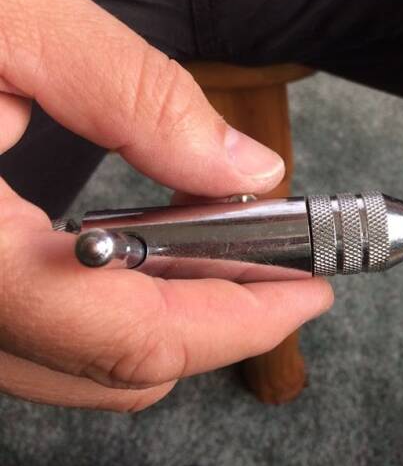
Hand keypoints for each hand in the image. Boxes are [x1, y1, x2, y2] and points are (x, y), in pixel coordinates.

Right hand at [0, 0, 332, 409]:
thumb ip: (133, 96)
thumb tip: (241, 169)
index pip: (135, 336)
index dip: (242, 323)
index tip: (310, 289)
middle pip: (112, 369)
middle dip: (216, 325)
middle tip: (281, 270)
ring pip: (69, 365)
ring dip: (163, 319)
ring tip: (227, 256)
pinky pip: (29, 332)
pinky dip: (104, 305)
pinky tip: (140, 248)